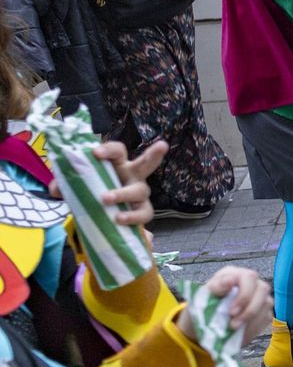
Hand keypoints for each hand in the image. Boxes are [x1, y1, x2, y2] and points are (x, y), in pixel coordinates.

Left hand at [50, 140, 168, 225]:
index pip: (118, 150)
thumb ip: (63, 186)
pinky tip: (120, 220)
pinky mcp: (140, 212)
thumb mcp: (74, 189)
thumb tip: (55, 190)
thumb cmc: (91, 195)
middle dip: (154, 155)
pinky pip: (143, 214)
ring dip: (124, 193)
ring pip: (140, 191)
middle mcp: (131, 176)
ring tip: (106, 199)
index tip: (95, 153)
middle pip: (145, 163)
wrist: (99, 218)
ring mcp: (138, 194)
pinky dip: (133, 218)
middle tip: (162, 146)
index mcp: (116, 165)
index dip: (109, 149)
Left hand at [175, 266, 272, 343]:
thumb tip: (231, 279)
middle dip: (250, 309)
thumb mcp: (203, 297)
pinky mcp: (263, 310)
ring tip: (235, 330)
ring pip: (267, 304)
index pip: (249, 277)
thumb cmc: (202, 307)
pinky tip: (241, 333)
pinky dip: (255, 327)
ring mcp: (259, 296)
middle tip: (234, 325)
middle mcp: (250, 283)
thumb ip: (217, 287)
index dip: (244, 294)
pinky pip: (266, 317)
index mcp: (234, 274)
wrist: (203, 325)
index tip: (231, 312)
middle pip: (262, 289)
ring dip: (251, 320)